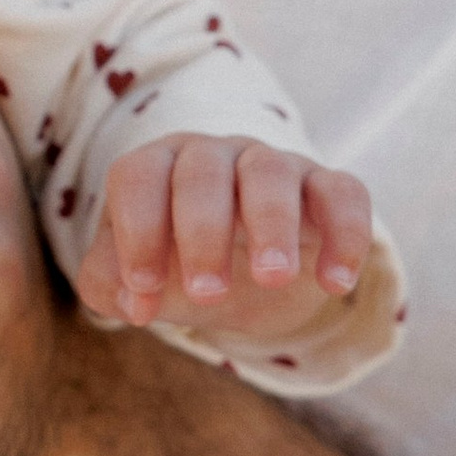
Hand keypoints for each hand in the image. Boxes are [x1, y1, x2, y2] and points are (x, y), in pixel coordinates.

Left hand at [75, 134, 372, 346]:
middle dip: (202, 232)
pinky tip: (334, 282)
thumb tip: (130, 300)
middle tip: (207, 293)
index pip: (138, 178)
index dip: (137, 231)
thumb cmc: (178, 266)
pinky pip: (343, 191)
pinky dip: (345, 232)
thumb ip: (110, 284)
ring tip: (272, 278)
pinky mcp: (327, 187)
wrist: (247, 275)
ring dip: (271, 224)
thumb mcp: (137, 280)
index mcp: (158, 167)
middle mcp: (214, 155)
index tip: (144, 291)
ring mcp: (274, 165)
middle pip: (203, 170)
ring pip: (271, 171)